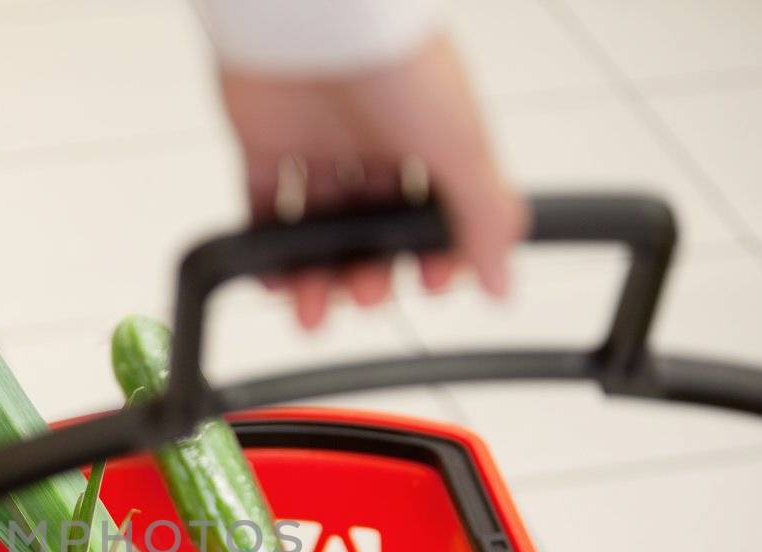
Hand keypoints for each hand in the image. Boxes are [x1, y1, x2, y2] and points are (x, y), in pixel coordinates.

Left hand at [218, 34, 526, 328]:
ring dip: (317, 275)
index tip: (428, 284)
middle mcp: (373, 138)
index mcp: (429, 135)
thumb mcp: (461, 146)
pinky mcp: (264, 141)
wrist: (316, 16)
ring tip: (314, 313)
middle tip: (366, 297)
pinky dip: (265, 247)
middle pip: (373, 225)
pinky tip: (274, 282)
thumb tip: (500, 281)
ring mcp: (318, 141)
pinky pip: (261, 205)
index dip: (432, 254)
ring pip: (317, 225)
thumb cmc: (394, 59)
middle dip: (370, 272)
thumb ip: (484, 219)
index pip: (436, 212)